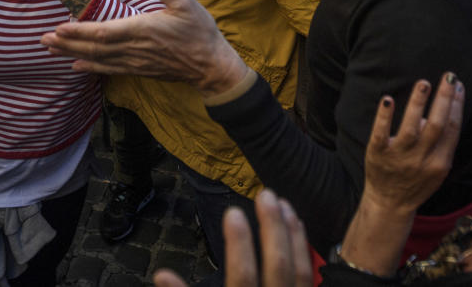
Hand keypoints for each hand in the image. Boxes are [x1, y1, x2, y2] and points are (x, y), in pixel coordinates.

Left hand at [41, 0, 251, 97]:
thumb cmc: (199, 31)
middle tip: (41, 39)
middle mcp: (133, 49)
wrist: (211, 66)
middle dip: (67, 43)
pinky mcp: (138, 70)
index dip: (79, 30)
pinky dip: (91, 67)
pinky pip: (109, 70)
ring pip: (98, 60)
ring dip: (72, 54)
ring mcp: (134, 62)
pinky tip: (76, 66)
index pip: (103, 31)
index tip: (59, 27)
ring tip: (49, 50)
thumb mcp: (185, 1)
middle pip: (93, 48)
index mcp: (142, 29)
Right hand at [154, 190, 310, 286]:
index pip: (242, 279)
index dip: (238, 245)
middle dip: (273, 228)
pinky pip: (309, 278)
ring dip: (293, 234)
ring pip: (301, 271)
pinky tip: (297, 229)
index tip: (233, 212)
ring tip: (283, 204)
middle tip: (266, 194)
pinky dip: (304, 249)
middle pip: (278, 268)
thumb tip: (162, 276)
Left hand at [360, 74, 463, 214]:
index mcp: (440, 162)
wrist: (390, 203)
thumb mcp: (436, 168)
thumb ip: (440, 143)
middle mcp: (422, 159)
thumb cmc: (416, 181)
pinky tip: (387, 100)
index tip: (457, 85)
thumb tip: (435, 111)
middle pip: (436, 125)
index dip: (456, 105)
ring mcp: (399, 157)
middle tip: (448, 77)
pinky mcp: (377, 154)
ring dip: (417, 103)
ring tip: (423, 83)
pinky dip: (384, 117)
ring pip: (410, 127)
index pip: (452, 129)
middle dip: (444, 99)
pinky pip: (381, 133)